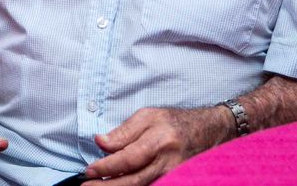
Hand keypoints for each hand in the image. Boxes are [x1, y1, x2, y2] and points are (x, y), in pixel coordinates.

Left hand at [82, 106, 229, 185]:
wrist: (207, 131)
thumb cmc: (174, 122)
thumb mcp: (148, 116)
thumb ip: (123, 131)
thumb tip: (100, 142)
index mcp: (159, 140)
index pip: (128, 158)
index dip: (106, 166)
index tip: (89, 170)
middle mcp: (168, 161)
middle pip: (134, 180)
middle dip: (108, 185)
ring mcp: (174, 175)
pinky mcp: (176, 181)